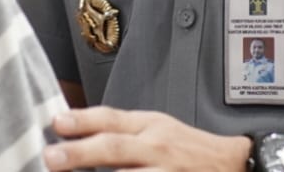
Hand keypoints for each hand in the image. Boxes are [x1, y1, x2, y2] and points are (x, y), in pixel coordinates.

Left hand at [44, 107, 249, 170]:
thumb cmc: (187, 146)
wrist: (231, 165)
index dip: (83, 120)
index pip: (112, 119)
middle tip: (52, 158)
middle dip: (80, 153)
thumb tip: (76, 127)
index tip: (57, 122)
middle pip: (114, 148)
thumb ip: (120, 128)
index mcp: (149, 126)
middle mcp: (156, 148)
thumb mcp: (157, 126)